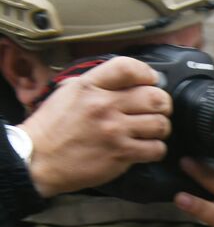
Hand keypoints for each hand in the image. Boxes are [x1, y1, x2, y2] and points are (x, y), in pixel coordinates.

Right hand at [21, 56, 171, 197]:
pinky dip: (156, 149)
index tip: (150, 81)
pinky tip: (145, 148)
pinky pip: (156, 149)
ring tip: (151, 131)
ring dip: (160, 128)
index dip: (147, 73)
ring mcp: (113, 130)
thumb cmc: (52, 128)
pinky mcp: (120, 154)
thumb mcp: (68, 93)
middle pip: (155, 97)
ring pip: (160, 123)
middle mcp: (103, 105)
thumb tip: (126, 79)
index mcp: (89, 86)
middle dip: (162, 104)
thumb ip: (96, 84)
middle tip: (156, 110)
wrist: (38, 159)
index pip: (128, 68)